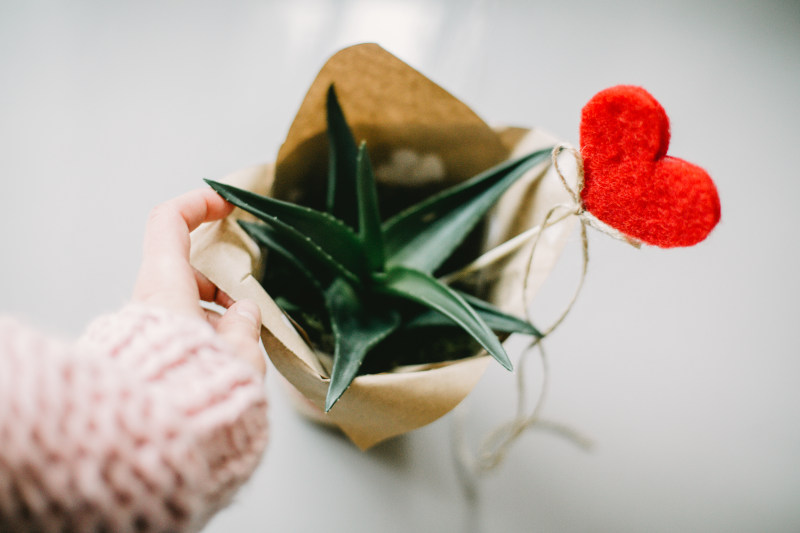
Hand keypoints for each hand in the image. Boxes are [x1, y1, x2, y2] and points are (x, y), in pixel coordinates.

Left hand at [132, 188, 265, 374]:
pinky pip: (182, 332)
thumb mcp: (238, 350)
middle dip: (223, 281)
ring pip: (186, 304)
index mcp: (165, 286)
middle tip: (250, 299)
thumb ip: (244, 323)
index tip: (228, 204)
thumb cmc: (195, 389)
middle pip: (185, 270)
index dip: (199, 203)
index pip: (169, 221)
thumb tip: (244, 314)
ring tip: (246, 340)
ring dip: (219, 314)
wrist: (157, 442)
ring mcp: (146, 330)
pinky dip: (208, 335)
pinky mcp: (150, 356)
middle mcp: (148, 302)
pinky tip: (231, 359)